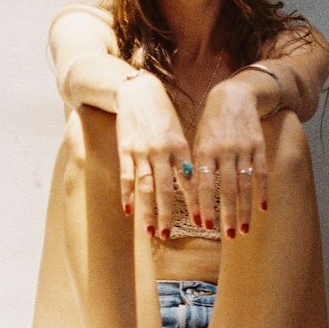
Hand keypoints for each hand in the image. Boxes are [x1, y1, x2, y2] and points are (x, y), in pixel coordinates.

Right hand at [115, 74, 197, 239]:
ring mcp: (142, 151)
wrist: (138, 92)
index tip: (203, 222)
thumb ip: (183, 157)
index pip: (190, 181)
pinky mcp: (125, 150)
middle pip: (166, 189)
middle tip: (170, 236)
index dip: (197, 203)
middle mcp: (162, 151)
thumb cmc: (162, 114)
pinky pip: (127, 177)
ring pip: (146, 187)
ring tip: (152, 231)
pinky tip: (129, 212)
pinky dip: (128, 195)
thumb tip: (193, 183)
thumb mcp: (179, 132)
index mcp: (180, 146)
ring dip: (149, 211)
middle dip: (169, 214)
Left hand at [191, 79, 268, 237]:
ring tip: (243, 230)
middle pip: (226, 189)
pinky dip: (262, 192)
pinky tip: (262, 209)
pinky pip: (261, 173)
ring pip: (244, 185)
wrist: (233, 96)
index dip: (204, 206)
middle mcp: (224, 151)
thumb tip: (190, 196)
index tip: (204, 226)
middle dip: (227, 214)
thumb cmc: (211, 124)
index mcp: (204, 151)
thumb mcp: (197, 141)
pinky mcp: (259, 146)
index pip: (204, 184)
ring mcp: (243, 149)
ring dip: (244, 210)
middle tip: (228, 235)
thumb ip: (195, 167)